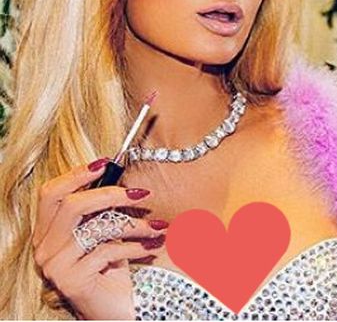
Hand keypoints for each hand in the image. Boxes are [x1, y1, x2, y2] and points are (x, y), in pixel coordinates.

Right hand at [32, 159, 166, 319]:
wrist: (117, 307)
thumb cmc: (113, 267)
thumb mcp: (106, 233)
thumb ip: (103, 209)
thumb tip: (119, 173)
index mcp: (48, 231)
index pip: (50, 193)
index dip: (77, 174)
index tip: (107, 162)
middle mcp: (45, 248)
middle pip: (72, 205)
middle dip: (112, 195)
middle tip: (142, 195)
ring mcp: (55, 266)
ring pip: (95, 228)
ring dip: (134, 225)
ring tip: (158, 228)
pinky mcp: (72, 280)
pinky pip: (107, 251)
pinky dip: (136, 246)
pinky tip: (153, 247)